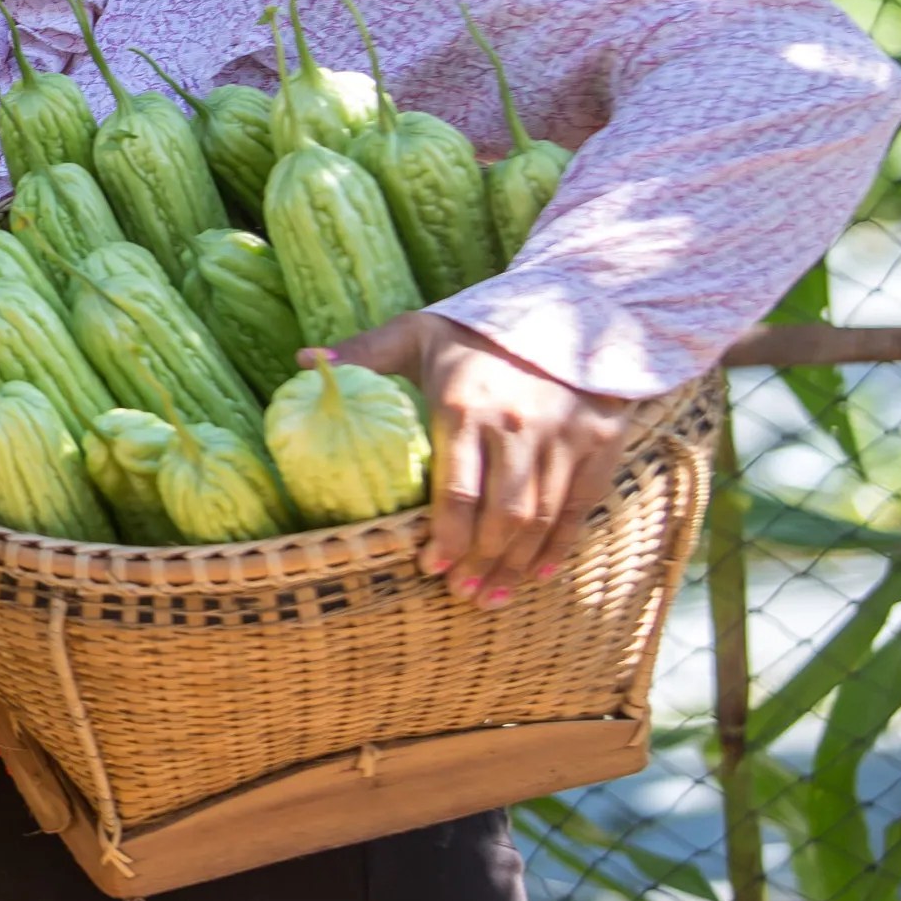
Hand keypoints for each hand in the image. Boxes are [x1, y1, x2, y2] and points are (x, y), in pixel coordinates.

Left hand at [325, 311, 636, 607]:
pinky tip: (537, 574)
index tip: (428, 568)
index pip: (456, 491)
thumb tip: (302, 364)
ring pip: (539, 519)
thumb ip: (365, 353)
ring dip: (515, 566)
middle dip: (479, 563)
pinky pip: (578, 508)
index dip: (444, 538)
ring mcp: (562, 436)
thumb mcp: (417, 332)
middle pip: (501, 516)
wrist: (567, 305)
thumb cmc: (477, 330)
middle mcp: (516, 425)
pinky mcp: (598, 442)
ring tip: (491, 595)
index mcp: (465, 405)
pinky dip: (559, 547)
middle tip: (460, 593)